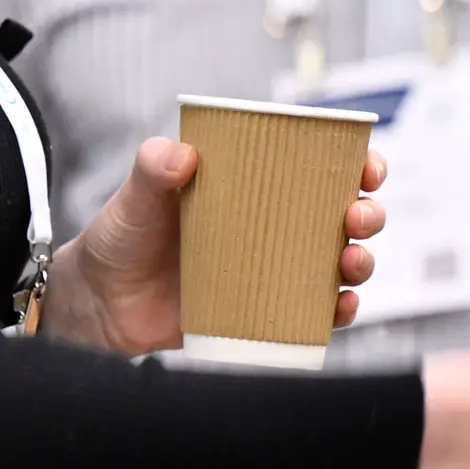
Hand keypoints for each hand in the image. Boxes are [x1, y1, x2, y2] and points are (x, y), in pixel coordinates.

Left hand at [41, 140, 387, 355]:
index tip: (366, 165)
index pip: (318, 166)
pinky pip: (314, 313)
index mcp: (254, 185)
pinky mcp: (265, 312)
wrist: (101, 301)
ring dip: (362, 262)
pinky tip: (339, 308)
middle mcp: (274, 225)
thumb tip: (183, 155)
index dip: (355, 163)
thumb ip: (153, 168)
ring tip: (350, 262)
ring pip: (340, 264)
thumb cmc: (122, 236)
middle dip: (368, 214)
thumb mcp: (135, 196)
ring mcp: (274, 270)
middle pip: (344, 215)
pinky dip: (337, 311)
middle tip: (356, 217)